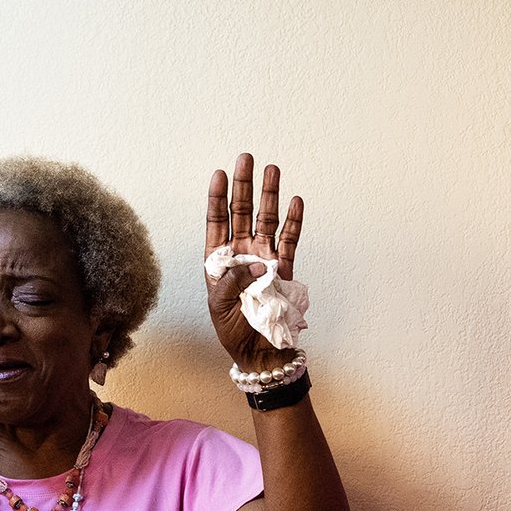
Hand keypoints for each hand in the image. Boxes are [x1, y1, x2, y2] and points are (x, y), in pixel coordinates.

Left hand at [203, 152, 303, 369]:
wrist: (259, 351)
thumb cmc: (233, 331)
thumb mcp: (220, 306)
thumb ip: (233, 281)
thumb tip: (258, 263)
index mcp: (217, 259)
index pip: (216, 220)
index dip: (217, 197)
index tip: (220, 173)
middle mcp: (241, 252)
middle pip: (242, 211)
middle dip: (244, 185)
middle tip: (246, 158)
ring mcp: (264, 257)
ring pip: (267, 219)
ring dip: (269, 195)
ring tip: (272, 170)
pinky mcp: (284, 268)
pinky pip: (290, 240)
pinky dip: (293, 222)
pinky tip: (295, 202)